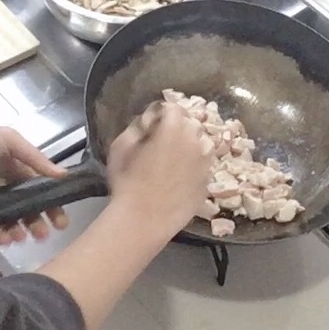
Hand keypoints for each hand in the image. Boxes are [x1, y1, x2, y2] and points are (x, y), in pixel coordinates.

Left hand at [0, 125, 68, 244]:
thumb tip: (64, 175)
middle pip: (28, 212)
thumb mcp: (11, 141)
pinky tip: (4, 238)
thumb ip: (36, 159)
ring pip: (10, 223)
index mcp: (19, 172)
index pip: (42, 193)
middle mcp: (7, 189)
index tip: (61, 221)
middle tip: (44, 235)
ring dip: (19, 232)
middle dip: (38, 224)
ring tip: (21, 236)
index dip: (53, 207)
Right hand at [105, 102, 212, 241]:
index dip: (161, 115)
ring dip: (188, 148)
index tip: (152, 125)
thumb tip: (147, 123)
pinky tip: (179, 179)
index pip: (174, 108)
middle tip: (161, 144)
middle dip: (177, 130)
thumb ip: (136, 127)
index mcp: (173, 128)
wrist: (143, 221)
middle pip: (189, 125)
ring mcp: (205, 163)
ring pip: (200, 146)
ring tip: (172, 162)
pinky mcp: (207, 183)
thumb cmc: (127, 184)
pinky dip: (194, 168)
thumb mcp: (121, 147)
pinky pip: (202, 168)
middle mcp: (194, 142)